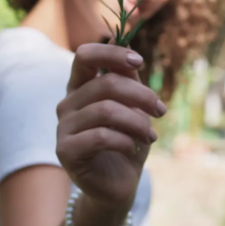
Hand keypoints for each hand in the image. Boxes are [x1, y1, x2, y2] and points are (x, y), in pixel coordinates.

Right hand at [55, 42, 164, 211]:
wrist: (119, 184)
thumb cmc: (128, 140)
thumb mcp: (134, 106)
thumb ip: (128, 76)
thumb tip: (123, 41)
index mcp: (81, 87)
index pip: (85, 55)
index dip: (112, 53)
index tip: (140, 62)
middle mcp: (67, 103)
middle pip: (105, 83)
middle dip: (142, 95)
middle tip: (161, 111)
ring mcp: (63, 127)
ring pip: (105, 110)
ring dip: (137, 122)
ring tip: (151, 136)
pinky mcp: (65, 151)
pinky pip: (100, 136)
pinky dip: (126, 140)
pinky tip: (135, 147)